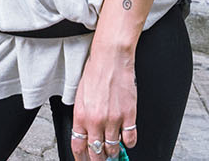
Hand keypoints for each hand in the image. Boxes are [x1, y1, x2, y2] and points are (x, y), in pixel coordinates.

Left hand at [71, 44, 137, 160]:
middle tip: (101, 158)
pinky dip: (129, 142)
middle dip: (98, 159)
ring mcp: (113, 120)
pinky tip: (126, 137)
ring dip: (113, 152)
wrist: (111, 58)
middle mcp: (96, 121)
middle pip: (96, 153)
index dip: (82, 159)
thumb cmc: (95, 72)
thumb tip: (85, 133)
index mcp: (81, 116)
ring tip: (113, 148)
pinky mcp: (129, 115)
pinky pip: (130, 139)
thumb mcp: (80, 96)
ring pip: (113, 149)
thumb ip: (82, 117)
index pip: (78, 147)